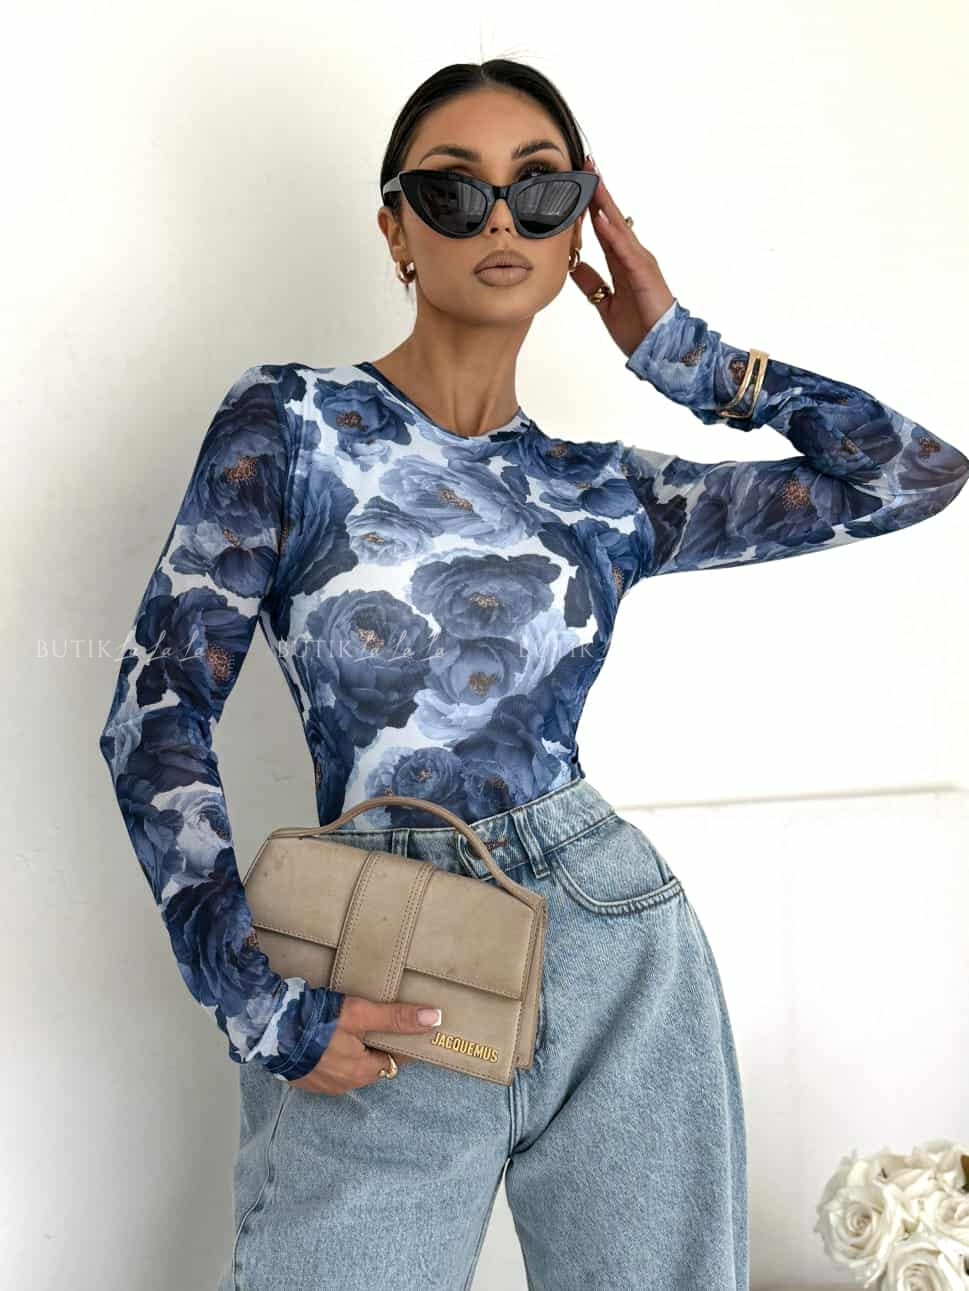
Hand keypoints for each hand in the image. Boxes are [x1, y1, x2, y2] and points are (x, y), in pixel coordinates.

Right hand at [287, 995, 441, 1094]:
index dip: (403, 1041)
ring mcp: (321, 1083)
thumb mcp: (361, 1014)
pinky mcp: (304, 1076)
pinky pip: (329, 1066)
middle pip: (372, 1062)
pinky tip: (329, 1034)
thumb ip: (396, 1018)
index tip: (408, 1025)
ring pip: (350, 1065)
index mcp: (361, 1073)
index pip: (395, 1058)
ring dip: (354, 1049)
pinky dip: (334, 1052)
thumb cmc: (317, 1022)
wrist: (268, 1027)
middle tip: (378, 1018)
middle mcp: (344, 1085)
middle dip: (377, 1044)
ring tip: (353, 1023)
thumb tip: (435, 1018)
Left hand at [569, 156, 676, 358]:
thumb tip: (574, 266)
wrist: (660, 350)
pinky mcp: (644, 274)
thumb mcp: (605, 302)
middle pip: (612, 218)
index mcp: (622, 262)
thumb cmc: (639, 329)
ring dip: (604, 203)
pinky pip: (625, 251)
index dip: (591, 206)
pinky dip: (612, 234)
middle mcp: (632, 256)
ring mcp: (640, 262)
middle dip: (599, 192)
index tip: (580, 182)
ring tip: (592, 178)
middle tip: (586, 164)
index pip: (604, 227)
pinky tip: (601, 218)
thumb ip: (591, 282)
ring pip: (618, 227)